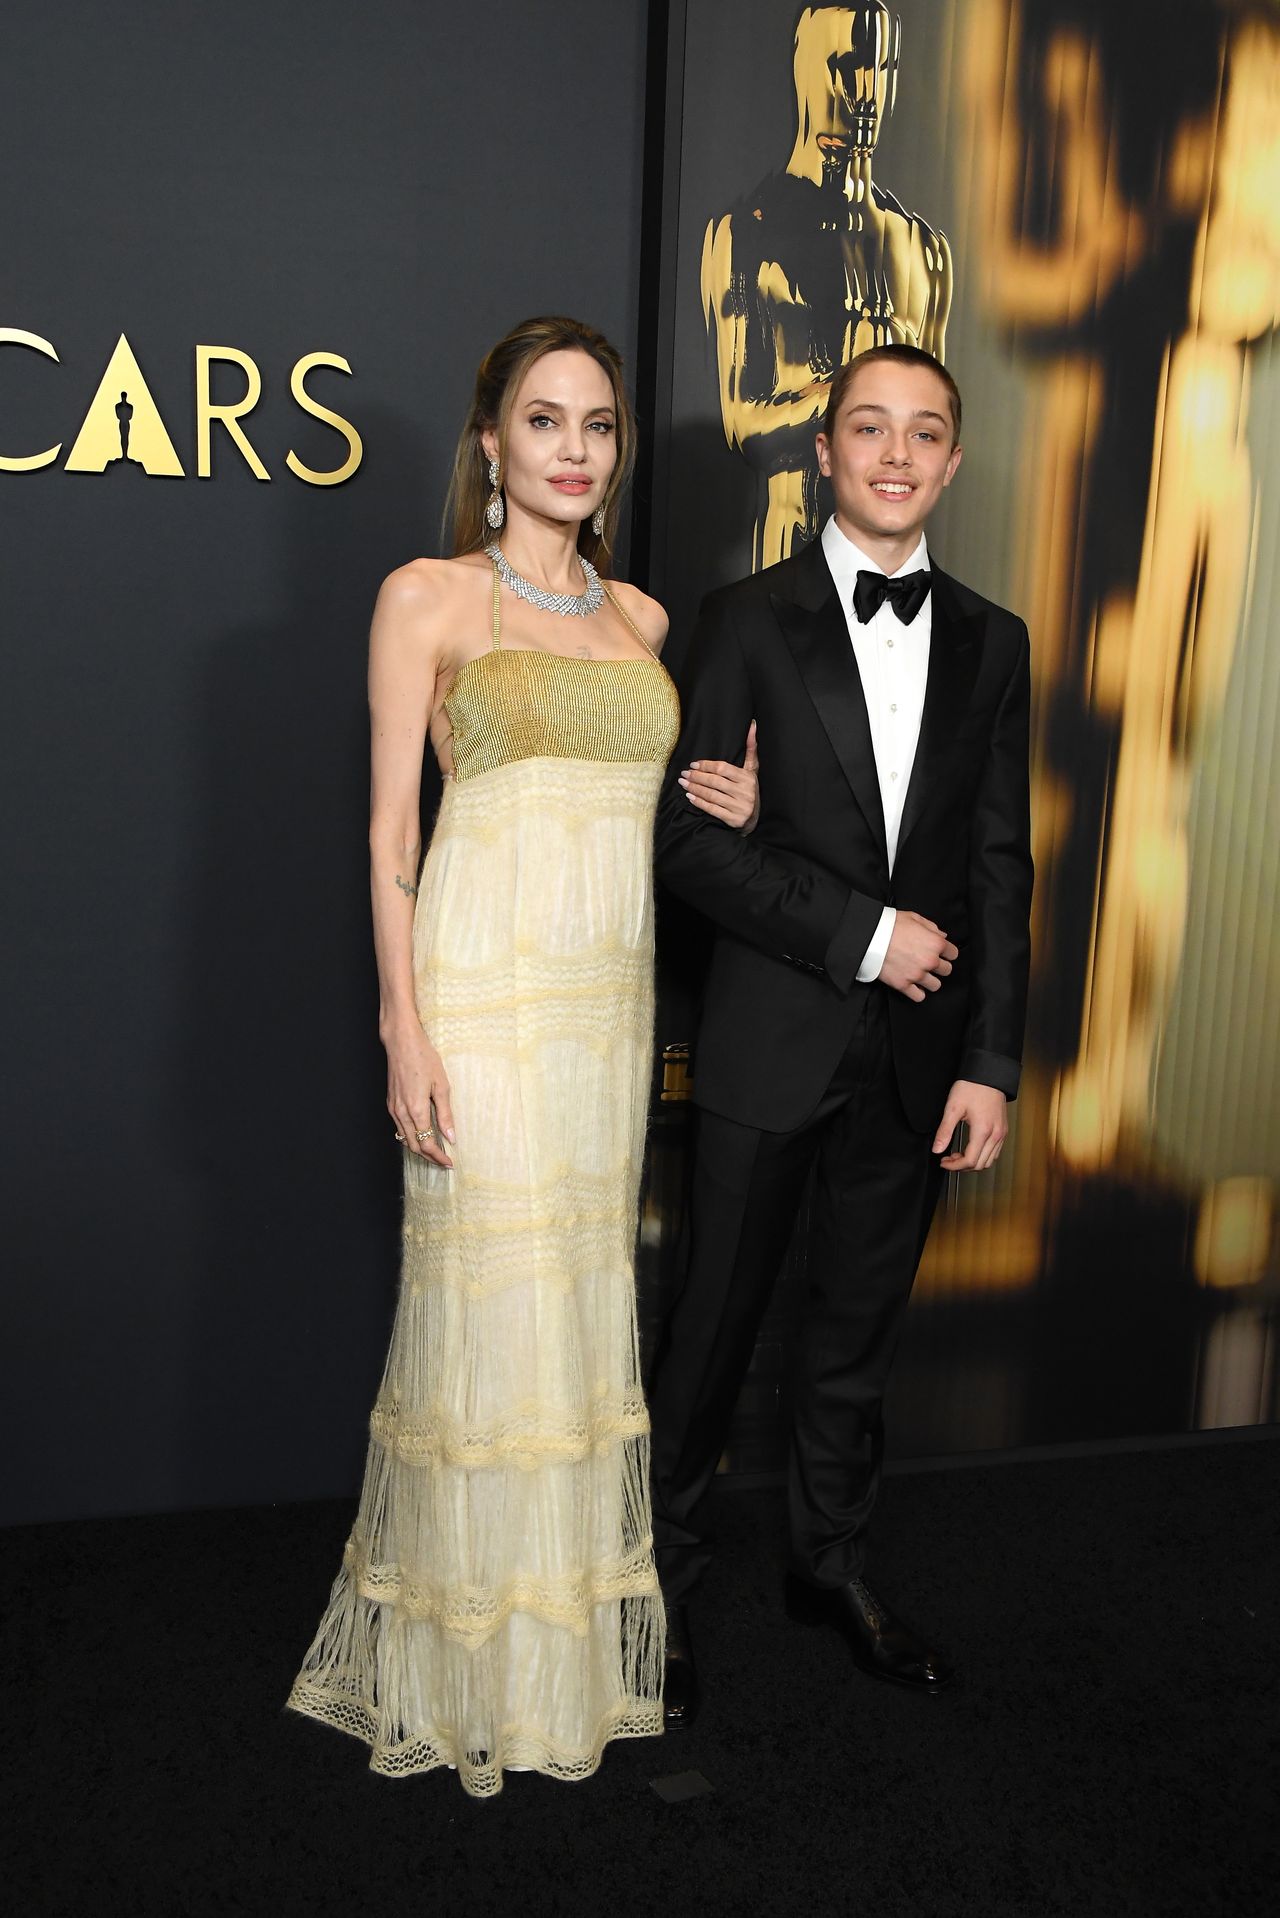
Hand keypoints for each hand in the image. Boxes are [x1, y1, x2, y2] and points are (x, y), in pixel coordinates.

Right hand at [385, 1023, 454, 1167]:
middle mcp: (401, 1112)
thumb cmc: (423, 1058)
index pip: (427, 1144)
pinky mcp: (391, 1103)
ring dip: (420, 1148)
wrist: (401, 1042)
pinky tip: (423, 1134)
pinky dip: (411, 1136)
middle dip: (429, 1157)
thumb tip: (451, 1137)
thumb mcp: (441, 1085)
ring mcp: (393, 1108)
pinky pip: (400, 1128)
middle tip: (444, 1161)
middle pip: (414, 1146)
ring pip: (405, 1139)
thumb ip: (445, 1114)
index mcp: (416, 1109)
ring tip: (436, 1151)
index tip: (449, 1163)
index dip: (438, 1157)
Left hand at [678, 720, 759, 830]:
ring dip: (695, 789)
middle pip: (715, 782)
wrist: (753, 820)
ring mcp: (739, 807)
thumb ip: (751, 748)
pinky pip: (712, 810)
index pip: (723, 769)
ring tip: (683, 783)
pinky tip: (690, 796)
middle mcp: (745, 792)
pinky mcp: (733, 820)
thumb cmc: (749, 790)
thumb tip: (752, 724)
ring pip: (712, 795)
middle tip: (684, 774)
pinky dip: (699, 802)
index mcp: (748, 778)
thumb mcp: (752, 770)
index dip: (706, 766)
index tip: (693, 765)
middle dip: (697, 777)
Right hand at [880, 911, 957, 1001]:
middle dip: (939, 966)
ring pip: (936, 985)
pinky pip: (919, 996)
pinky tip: (913, 985)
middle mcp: (930, 961)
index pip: (953, 954)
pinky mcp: (903, 984)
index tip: (941, 953)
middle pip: (947, 970)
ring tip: (921, 975)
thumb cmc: (890, 925)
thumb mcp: (914, 918)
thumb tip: (942, 936)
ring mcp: (917, 975)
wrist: (869, 936)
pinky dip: (918, 992)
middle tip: (929, 963)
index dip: (947, 952)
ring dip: (930, 980)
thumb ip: (932, 927)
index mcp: (935, 943)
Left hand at [933, 1081, 1006, 1171]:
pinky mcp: (1003, 1129)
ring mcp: (1001, 1133)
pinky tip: (971, 1147)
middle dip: (962, 1166)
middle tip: (948, 1158)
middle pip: (980, 1165)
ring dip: (973, 1162)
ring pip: (989, 1160)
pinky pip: (995, 1151)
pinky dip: (982, 1155)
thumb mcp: (953, 1107)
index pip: (970, 1161)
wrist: (988, 1073)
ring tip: (958, 1154)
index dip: (954, 1166)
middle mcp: (996, 1135)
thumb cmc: (972, 1086)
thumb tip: (937, 1149)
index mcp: (983, 1131)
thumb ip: (944, 1131)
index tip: (943, 1161)